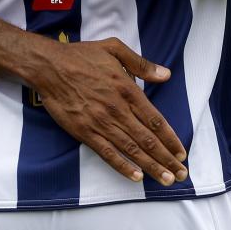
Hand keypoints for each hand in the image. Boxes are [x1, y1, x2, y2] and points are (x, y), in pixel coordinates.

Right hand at [26, 36, 188, 185]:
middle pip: (147, 140)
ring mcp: (101, 123)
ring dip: (151, 167)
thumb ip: (141, 64)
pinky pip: (107, 153)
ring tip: (166, 180)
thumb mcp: (115, 49)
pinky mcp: (84, 132)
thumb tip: (165, 74)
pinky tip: (136, 177)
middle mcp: (117, 110)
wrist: (49, 67)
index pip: (155, 120)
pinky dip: (123, 166)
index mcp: (127, 90)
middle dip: (166, 159)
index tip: (182, 153)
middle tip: (181, 175)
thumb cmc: (82, 56)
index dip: (171, 139)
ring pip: (131, 150)